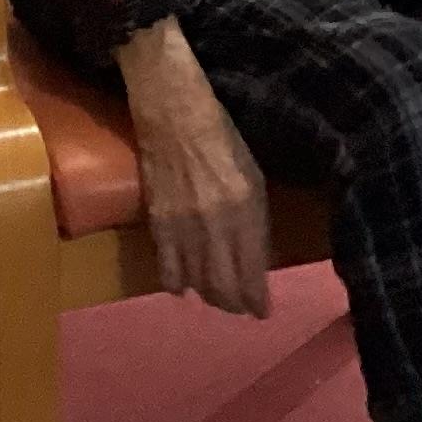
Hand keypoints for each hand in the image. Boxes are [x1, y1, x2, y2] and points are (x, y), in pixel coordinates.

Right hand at [114, 18, 273, 316]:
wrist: (173, 111)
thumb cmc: (222, 136)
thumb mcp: (253, 175)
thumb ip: (254, 219)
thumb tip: (255, 257)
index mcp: (246, 209)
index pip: (253, 271)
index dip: (257, 298)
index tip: (262, 310)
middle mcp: (217, 225)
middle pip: (225, 287)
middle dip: (235, 304)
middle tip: (240, 308)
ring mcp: (185, 227)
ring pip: (198, 283)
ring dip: (209, 296)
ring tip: (215, 297)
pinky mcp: (158, 224)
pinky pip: (167, 269)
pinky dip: (177, 284)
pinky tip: (183, 288)